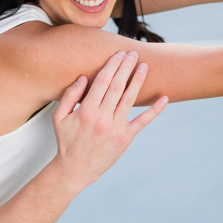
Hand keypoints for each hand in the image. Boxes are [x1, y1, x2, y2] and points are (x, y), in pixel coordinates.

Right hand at [50, 51, 167, 190]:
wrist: (76, 169)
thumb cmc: (67, 141)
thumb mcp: (58, 117)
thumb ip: (69, 95)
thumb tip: (84, 77)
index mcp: (86, 110)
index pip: (102, 82)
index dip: (112, 66)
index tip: (118, 54)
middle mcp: (102, 117)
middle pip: (118, 86)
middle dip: (126, 67)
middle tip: (133, 53)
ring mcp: (116, 128)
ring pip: (130, 99)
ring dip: (138, 81)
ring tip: (144, 66)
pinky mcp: (126, 138)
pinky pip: (143, 121)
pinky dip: (155, 110)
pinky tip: (164, 98)